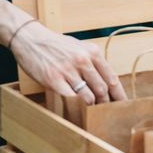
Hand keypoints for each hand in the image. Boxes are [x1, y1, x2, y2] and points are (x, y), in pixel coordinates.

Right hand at [10, 20, 126, 104]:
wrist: (30, 39)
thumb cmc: (56, 45)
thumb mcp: (79, 47)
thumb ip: (93, 62)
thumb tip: (107, 82)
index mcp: (92, 52)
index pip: (112, 78)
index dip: (118, 95)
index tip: (122, 105)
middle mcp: (83, 60)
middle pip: (102, 89)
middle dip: (105, 104)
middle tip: (106, 113)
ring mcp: (68, 70)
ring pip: (88, 96)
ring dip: (91, 107)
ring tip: (92, 113)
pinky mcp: (54, 80)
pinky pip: (70, 99)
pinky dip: (76, 107)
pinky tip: (77, 111)